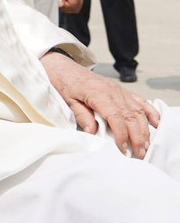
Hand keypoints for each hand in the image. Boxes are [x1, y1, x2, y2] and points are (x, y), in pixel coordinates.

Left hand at [41, 51, 158, 158]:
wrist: (66, 69)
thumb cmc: (66, 85)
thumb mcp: (68, 101)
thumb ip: (81, 115)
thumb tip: (93, 131)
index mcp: (98, 94)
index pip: (115, 116)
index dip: (121, 134)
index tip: (123, 148)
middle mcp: (113, 91)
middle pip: (130, 115)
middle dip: (137, 136)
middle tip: (139, 153)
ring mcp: (119, 90)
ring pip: (137, 110)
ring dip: (144, 129)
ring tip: (146, 145)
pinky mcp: (122, 91)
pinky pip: (140, 101)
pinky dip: (150, 112)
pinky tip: (156, 124)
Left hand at [56, 0, 85, 13]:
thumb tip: (60, 5)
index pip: (73, 6)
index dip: (64, 7)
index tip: (56, 2)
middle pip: (76, 8)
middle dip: (65, 8)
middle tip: (57, 1)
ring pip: (75, 5)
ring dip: (66, 5)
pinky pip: (74, 0)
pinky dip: (68, 1)